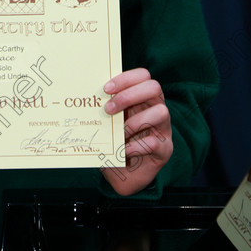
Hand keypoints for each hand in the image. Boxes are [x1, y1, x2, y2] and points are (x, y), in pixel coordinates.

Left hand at [101, 68, 172, 195]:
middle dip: (129, 95)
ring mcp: (163, 128)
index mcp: (143, 97)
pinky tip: (123, 150)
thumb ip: (105, 106)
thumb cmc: (114, 141)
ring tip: (120, 133)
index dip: (125, 79)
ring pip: (162, 112)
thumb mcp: (109, 121)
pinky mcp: (165, 150)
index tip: (106, 89)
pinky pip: (156, 142)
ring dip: (136, 121)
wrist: (124, 174)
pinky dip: (136, 146)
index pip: (142, 75)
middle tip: (108, 109)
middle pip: (154, 87)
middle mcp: (156, 108)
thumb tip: (85, 95)